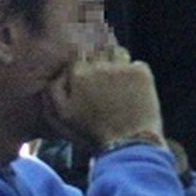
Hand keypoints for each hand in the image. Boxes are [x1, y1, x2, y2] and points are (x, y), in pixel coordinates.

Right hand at [44, 53, 163, 151]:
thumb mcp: (62, 117)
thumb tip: (57, 73)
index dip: (83, 65)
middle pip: (98, 51)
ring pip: (118, 52)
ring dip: (118, 62)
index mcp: (78, 74)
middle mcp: (100, 65)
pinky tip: (134, 90)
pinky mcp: (142, 73)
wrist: (127, 145)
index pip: (79, 56)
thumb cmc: (92, 134)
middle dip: (100, 61)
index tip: (88, 76)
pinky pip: (137, 64)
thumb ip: (52, 92)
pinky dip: (136, 74)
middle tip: (105, 81)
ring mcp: (122, 67)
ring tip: (120, 82)